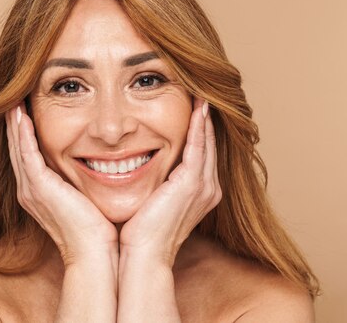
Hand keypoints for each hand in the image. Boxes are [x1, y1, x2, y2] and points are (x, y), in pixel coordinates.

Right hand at [5, 101, 117, 265]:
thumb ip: (83, 180)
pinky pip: (26, 153)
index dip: (26, 132)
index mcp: (41, 191)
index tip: (29, 108)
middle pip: (17, 147)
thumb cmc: (97, 229)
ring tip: (13, 99)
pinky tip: (21, 114)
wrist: (95, 253)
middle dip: (16, 122)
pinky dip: (22, 133)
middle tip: (14, 97)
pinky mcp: (39, 187)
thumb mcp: (86, 197)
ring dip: (15, 122)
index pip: (28, 154)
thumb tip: (101, 163)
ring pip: (17, 147)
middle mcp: (30, 189)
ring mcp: (31, 188)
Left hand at [119, 97, 220, 264]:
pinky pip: (198, 146)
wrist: (143, 254)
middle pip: (208, 143)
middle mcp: (208, 188)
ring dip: (203, 116)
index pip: (201, 152)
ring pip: (206, 141)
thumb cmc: (141, 232)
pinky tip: (197, 107)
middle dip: (204, 119)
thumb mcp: (153, 202)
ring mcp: (203, 185)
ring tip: (201, 93)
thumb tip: (137, 166)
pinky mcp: (192, 183)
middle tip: (200, 92)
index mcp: (200, 192)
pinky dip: (198, 125)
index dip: (198, 129)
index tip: (192, 107)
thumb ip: (156, 183)